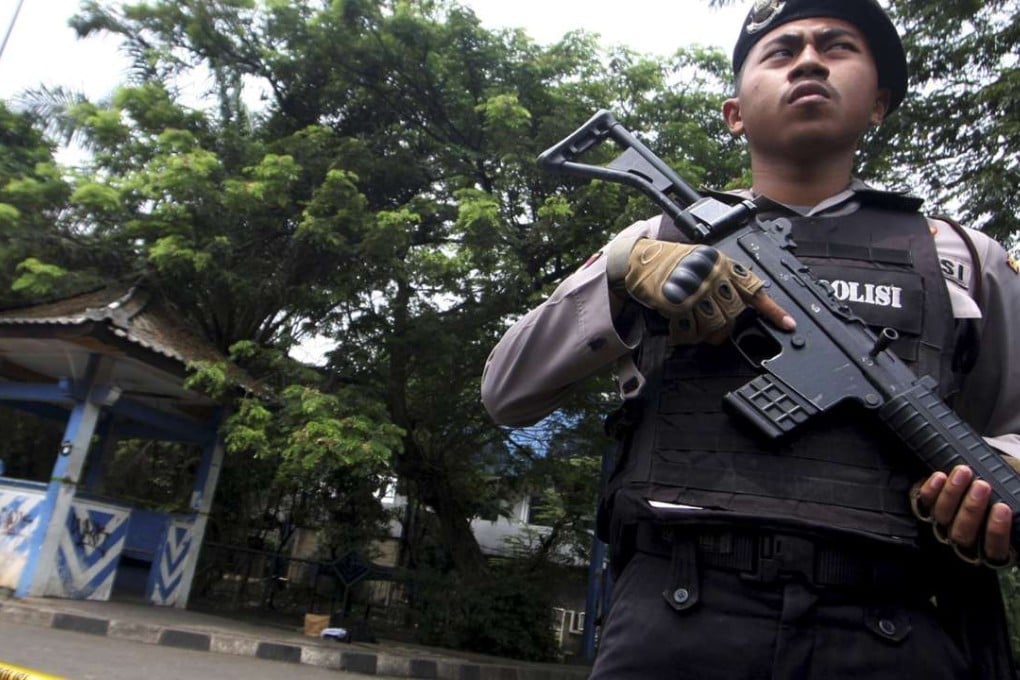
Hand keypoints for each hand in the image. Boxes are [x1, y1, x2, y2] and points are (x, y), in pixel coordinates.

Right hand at [620, 239, 794, 343]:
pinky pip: (692, 331)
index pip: (754, 290)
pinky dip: (687, 336)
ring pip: (716, 325)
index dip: (773, 310)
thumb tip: (738, 305)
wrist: (640, 260)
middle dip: (727, 328)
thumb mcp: (703, 261)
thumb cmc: (670, 262)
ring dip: (707, 333)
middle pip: (735, 314)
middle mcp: (713, 276)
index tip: (788, 325)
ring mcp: (696, 290)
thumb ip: (722, 279)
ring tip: (695, 329)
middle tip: (716, 331)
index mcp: (723, 265)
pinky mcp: (678, 303)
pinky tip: (680, 330)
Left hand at [913, 465, 1012, 565]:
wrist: (978, 481)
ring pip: (942, 517)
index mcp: (991, 544)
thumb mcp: (1015, 498)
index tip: (1003, 508)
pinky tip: (940, 476)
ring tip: (963, 472)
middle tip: (982, 486)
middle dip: (971, 508)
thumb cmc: (1004, 492)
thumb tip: (1017, 501)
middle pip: (962, 534)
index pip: (994, 549)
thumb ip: (1016, 502)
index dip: (997, 531)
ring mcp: (944, 525)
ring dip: (952, 494)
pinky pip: (924, 503)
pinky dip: (931, 490)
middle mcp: (965, 539)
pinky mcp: (927, 507)